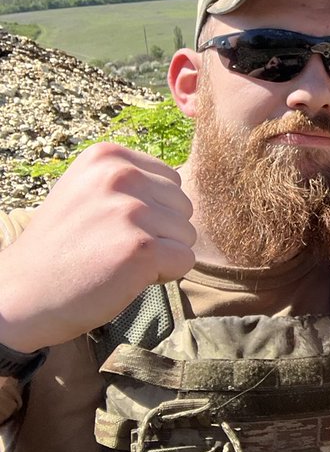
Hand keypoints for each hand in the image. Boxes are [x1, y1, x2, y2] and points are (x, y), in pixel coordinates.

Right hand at [0, 142, 195, 352]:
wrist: (20, 296)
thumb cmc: (62, 247)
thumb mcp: (88, 191)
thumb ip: (130, 180)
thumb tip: (180, 182)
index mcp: (108, 155)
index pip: (172, 180)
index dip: (152, 211)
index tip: (111, 226)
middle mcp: (120, 175)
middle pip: (184, 206)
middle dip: (159, 232)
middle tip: (112, 247)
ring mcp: (131, 210)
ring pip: (187, 235)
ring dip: (160, 255)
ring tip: (115, 260)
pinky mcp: (141, 248)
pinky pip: (185, 261)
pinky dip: (164, 275)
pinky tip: (124, 277)